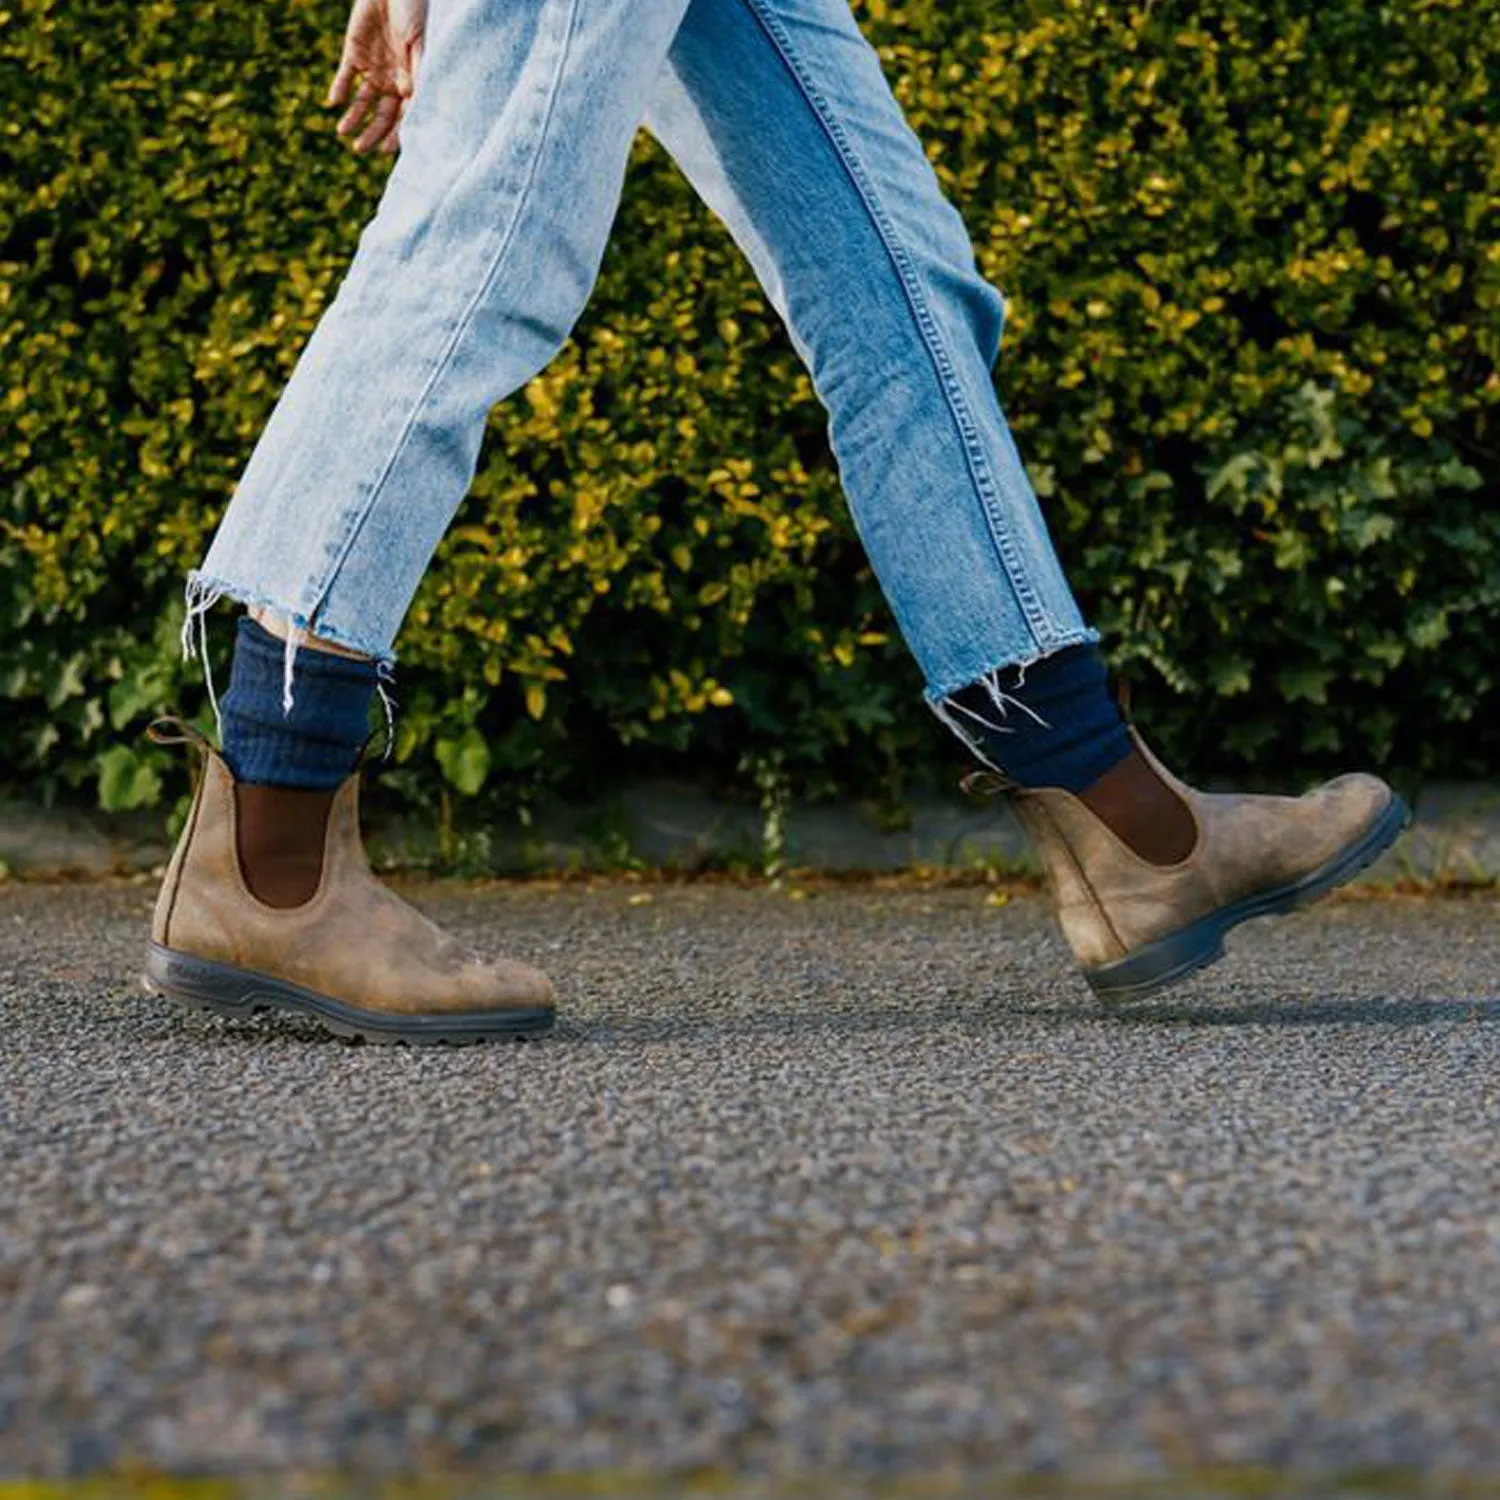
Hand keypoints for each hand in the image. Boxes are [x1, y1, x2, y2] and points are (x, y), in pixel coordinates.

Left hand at [326, 0, 426, 155]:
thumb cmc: (414, 13)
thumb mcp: (418, 42)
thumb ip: (415, 69)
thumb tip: (410, 96)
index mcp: (411, 83)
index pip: (403, 117)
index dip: (395, 134)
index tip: (385, 150)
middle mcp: (392, 81)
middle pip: (381, 115)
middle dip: (372, 133)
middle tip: (360, 149)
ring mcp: (373, 68)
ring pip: (362, 101)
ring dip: (353, 118)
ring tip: (342, 132)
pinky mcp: (354, 53)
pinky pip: (345, 76)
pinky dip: (339, 89)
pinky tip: (335, 102)